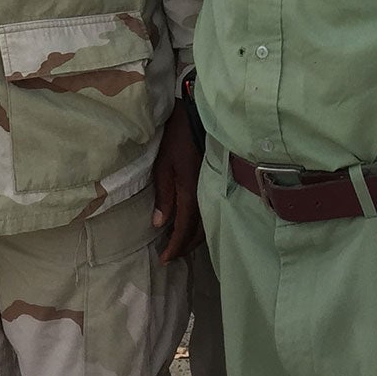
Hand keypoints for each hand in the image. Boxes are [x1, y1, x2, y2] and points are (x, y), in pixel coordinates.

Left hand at [150, 108, 202, 262]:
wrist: (201, 115)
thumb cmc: (177, 138)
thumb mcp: (163, 165)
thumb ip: (163, 196)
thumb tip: (159, 224)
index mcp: (191, 191)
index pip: (184, 228)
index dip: (175, 246)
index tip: (165, 259)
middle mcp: (206, 195)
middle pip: (199, 232)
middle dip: (184, 247)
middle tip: (171, 256)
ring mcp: (214, 189)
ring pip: (208, 224)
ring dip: (195, 238)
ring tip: (181, 244)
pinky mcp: (217, 183)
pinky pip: (212, 212)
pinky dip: (203, 225)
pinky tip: (195, 225)